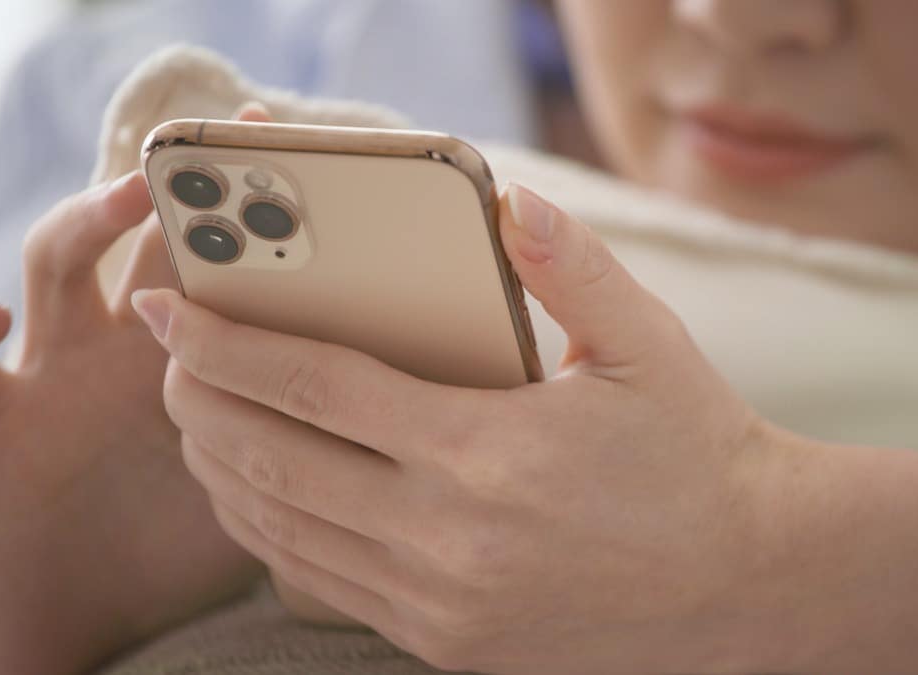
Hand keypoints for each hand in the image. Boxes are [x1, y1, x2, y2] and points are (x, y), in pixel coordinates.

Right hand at [0, 106, 271, 674]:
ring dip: (84, 220)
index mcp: (198, 353)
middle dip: (185, 182)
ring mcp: (55, 374)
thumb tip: (435, 394)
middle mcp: (126, 345)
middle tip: (227, 140)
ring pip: (56, 264)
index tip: (296, 147)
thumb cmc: (193, 546)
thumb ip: (326, 427)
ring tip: (127, 198)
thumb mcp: (272, 477)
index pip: (224, 253)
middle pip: (148, 238)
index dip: (251, 199)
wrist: (99, 619)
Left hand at [136, 184, 786, 673]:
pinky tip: (264, 495)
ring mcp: (440, 604)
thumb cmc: (700, 457)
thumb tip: (509, 202)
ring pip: (284, 532)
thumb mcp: (648, 346)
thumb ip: (571, 266)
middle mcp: (446, 536)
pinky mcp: (448, 644)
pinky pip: (325, 585)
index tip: (170, 309)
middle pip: (274, 461)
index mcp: (487, 449)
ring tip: (198, 419)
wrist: (750, 583)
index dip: (229, 343)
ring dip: (223, 469)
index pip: (317, 387)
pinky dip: (273, 534)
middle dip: (199, 402)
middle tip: (167, 356)